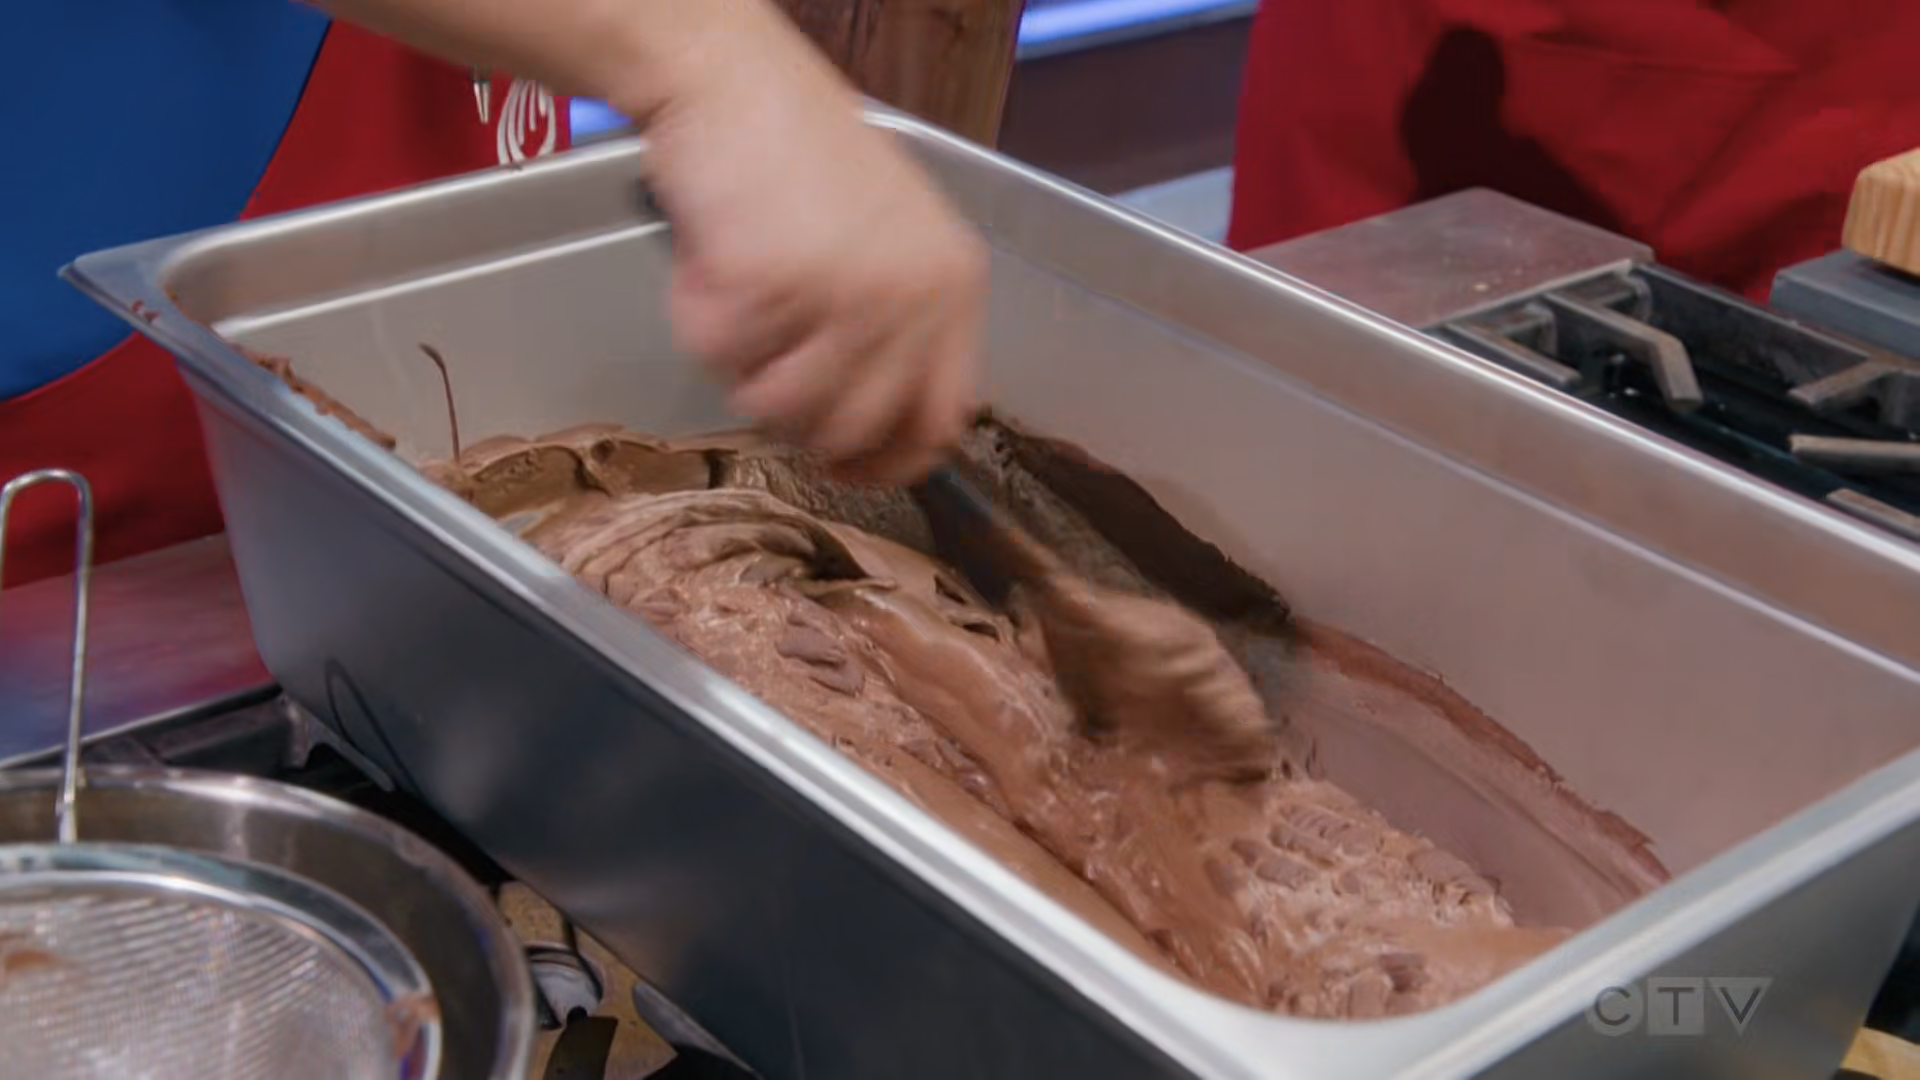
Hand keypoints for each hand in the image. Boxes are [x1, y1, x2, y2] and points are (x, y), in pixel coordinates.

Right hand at [635, 20, 986, 483]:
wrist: (732, 78)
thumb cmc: (799, 153)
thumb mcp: (889, 238)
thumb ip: (898, 325)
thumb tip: (868, 430)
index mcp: (952, 286)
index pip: (941, 418)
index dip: (890, 460)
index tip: (850, 468)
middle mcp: (908, 297)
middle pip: (853, 428)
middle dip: (797, 417)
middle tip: (766, 363)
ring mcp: (839, 294)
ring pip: (780, 408)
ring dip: (743, 368)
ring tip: (740, 293)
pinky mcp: (764, 287)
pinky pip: (719, 358)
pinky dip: (699, 321)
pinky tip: (712, 262)